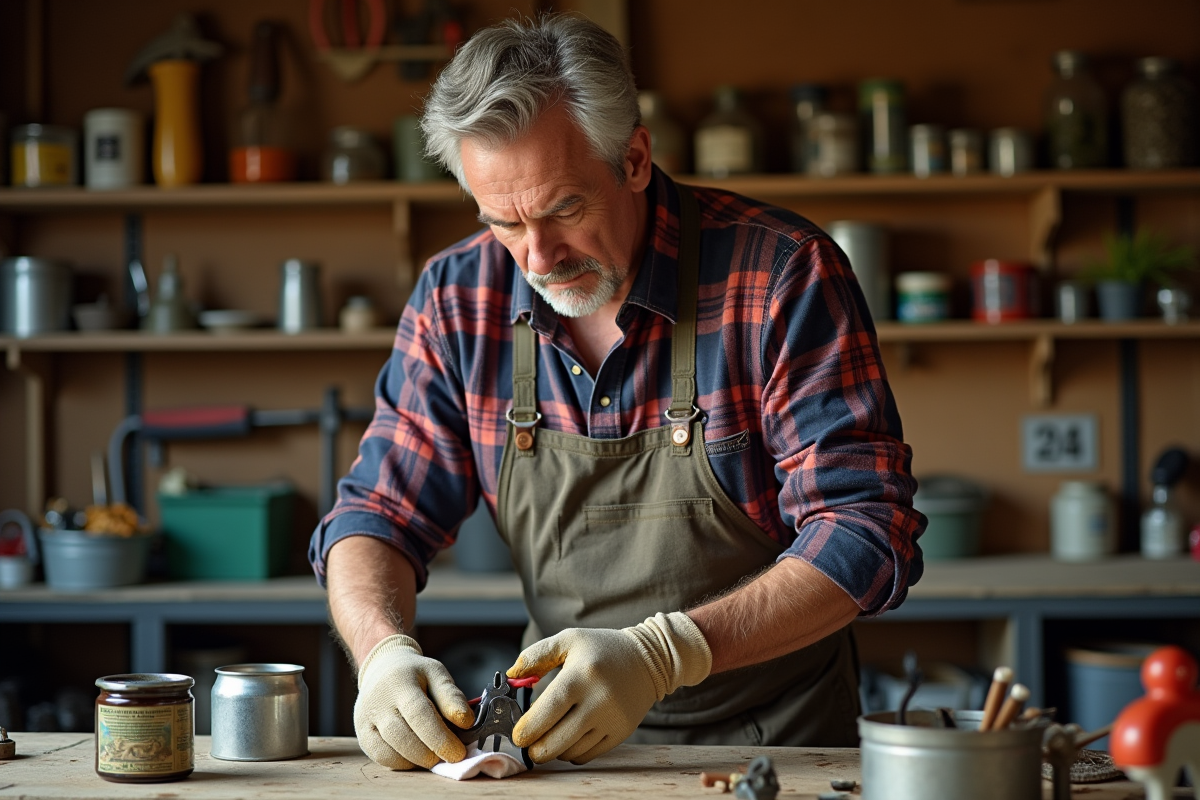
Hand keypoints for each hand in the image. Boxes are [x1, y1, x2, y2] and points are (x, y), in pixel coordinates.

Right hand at [353, 634, 474, 768]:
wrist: (382, 668)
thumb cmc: (415, 674)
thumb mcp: (436, 674)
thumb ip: (451, 696)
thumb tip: (466, 721)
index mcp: (400, 682)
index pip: (419, 714)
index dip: (439, 737)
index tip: (458, 753)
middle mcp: (377, 702)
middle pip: (402, 736)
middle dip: (429, 753)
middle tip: (449, 758)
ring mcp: (365, 719)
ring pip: (389, 750)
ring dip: (416, 760)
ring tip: (434, 756)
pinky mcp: (362, 733)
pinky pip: (380, 757)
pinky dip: (401, 763)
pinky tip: (416, 757)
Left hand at [506, 612, 711, 763]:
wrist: (648, 659)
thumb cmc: (602, 648)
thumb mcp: (569, 640)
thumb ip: (536, 655)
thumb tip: (511, 675)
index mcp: (580, 676)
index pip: (547, 712)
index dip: (527, 729)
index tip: (517, 735)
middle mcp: (597, 701)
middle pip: (556, 740)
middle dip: (535, 748)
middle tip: (527, 744)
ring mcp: (611, 720)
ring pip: (571, 751)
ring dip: (553, 750)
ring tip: (548, 737)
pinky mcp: (621, 732)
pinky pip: (588, 755)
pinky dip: (573, 752)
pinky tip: (568, 738)